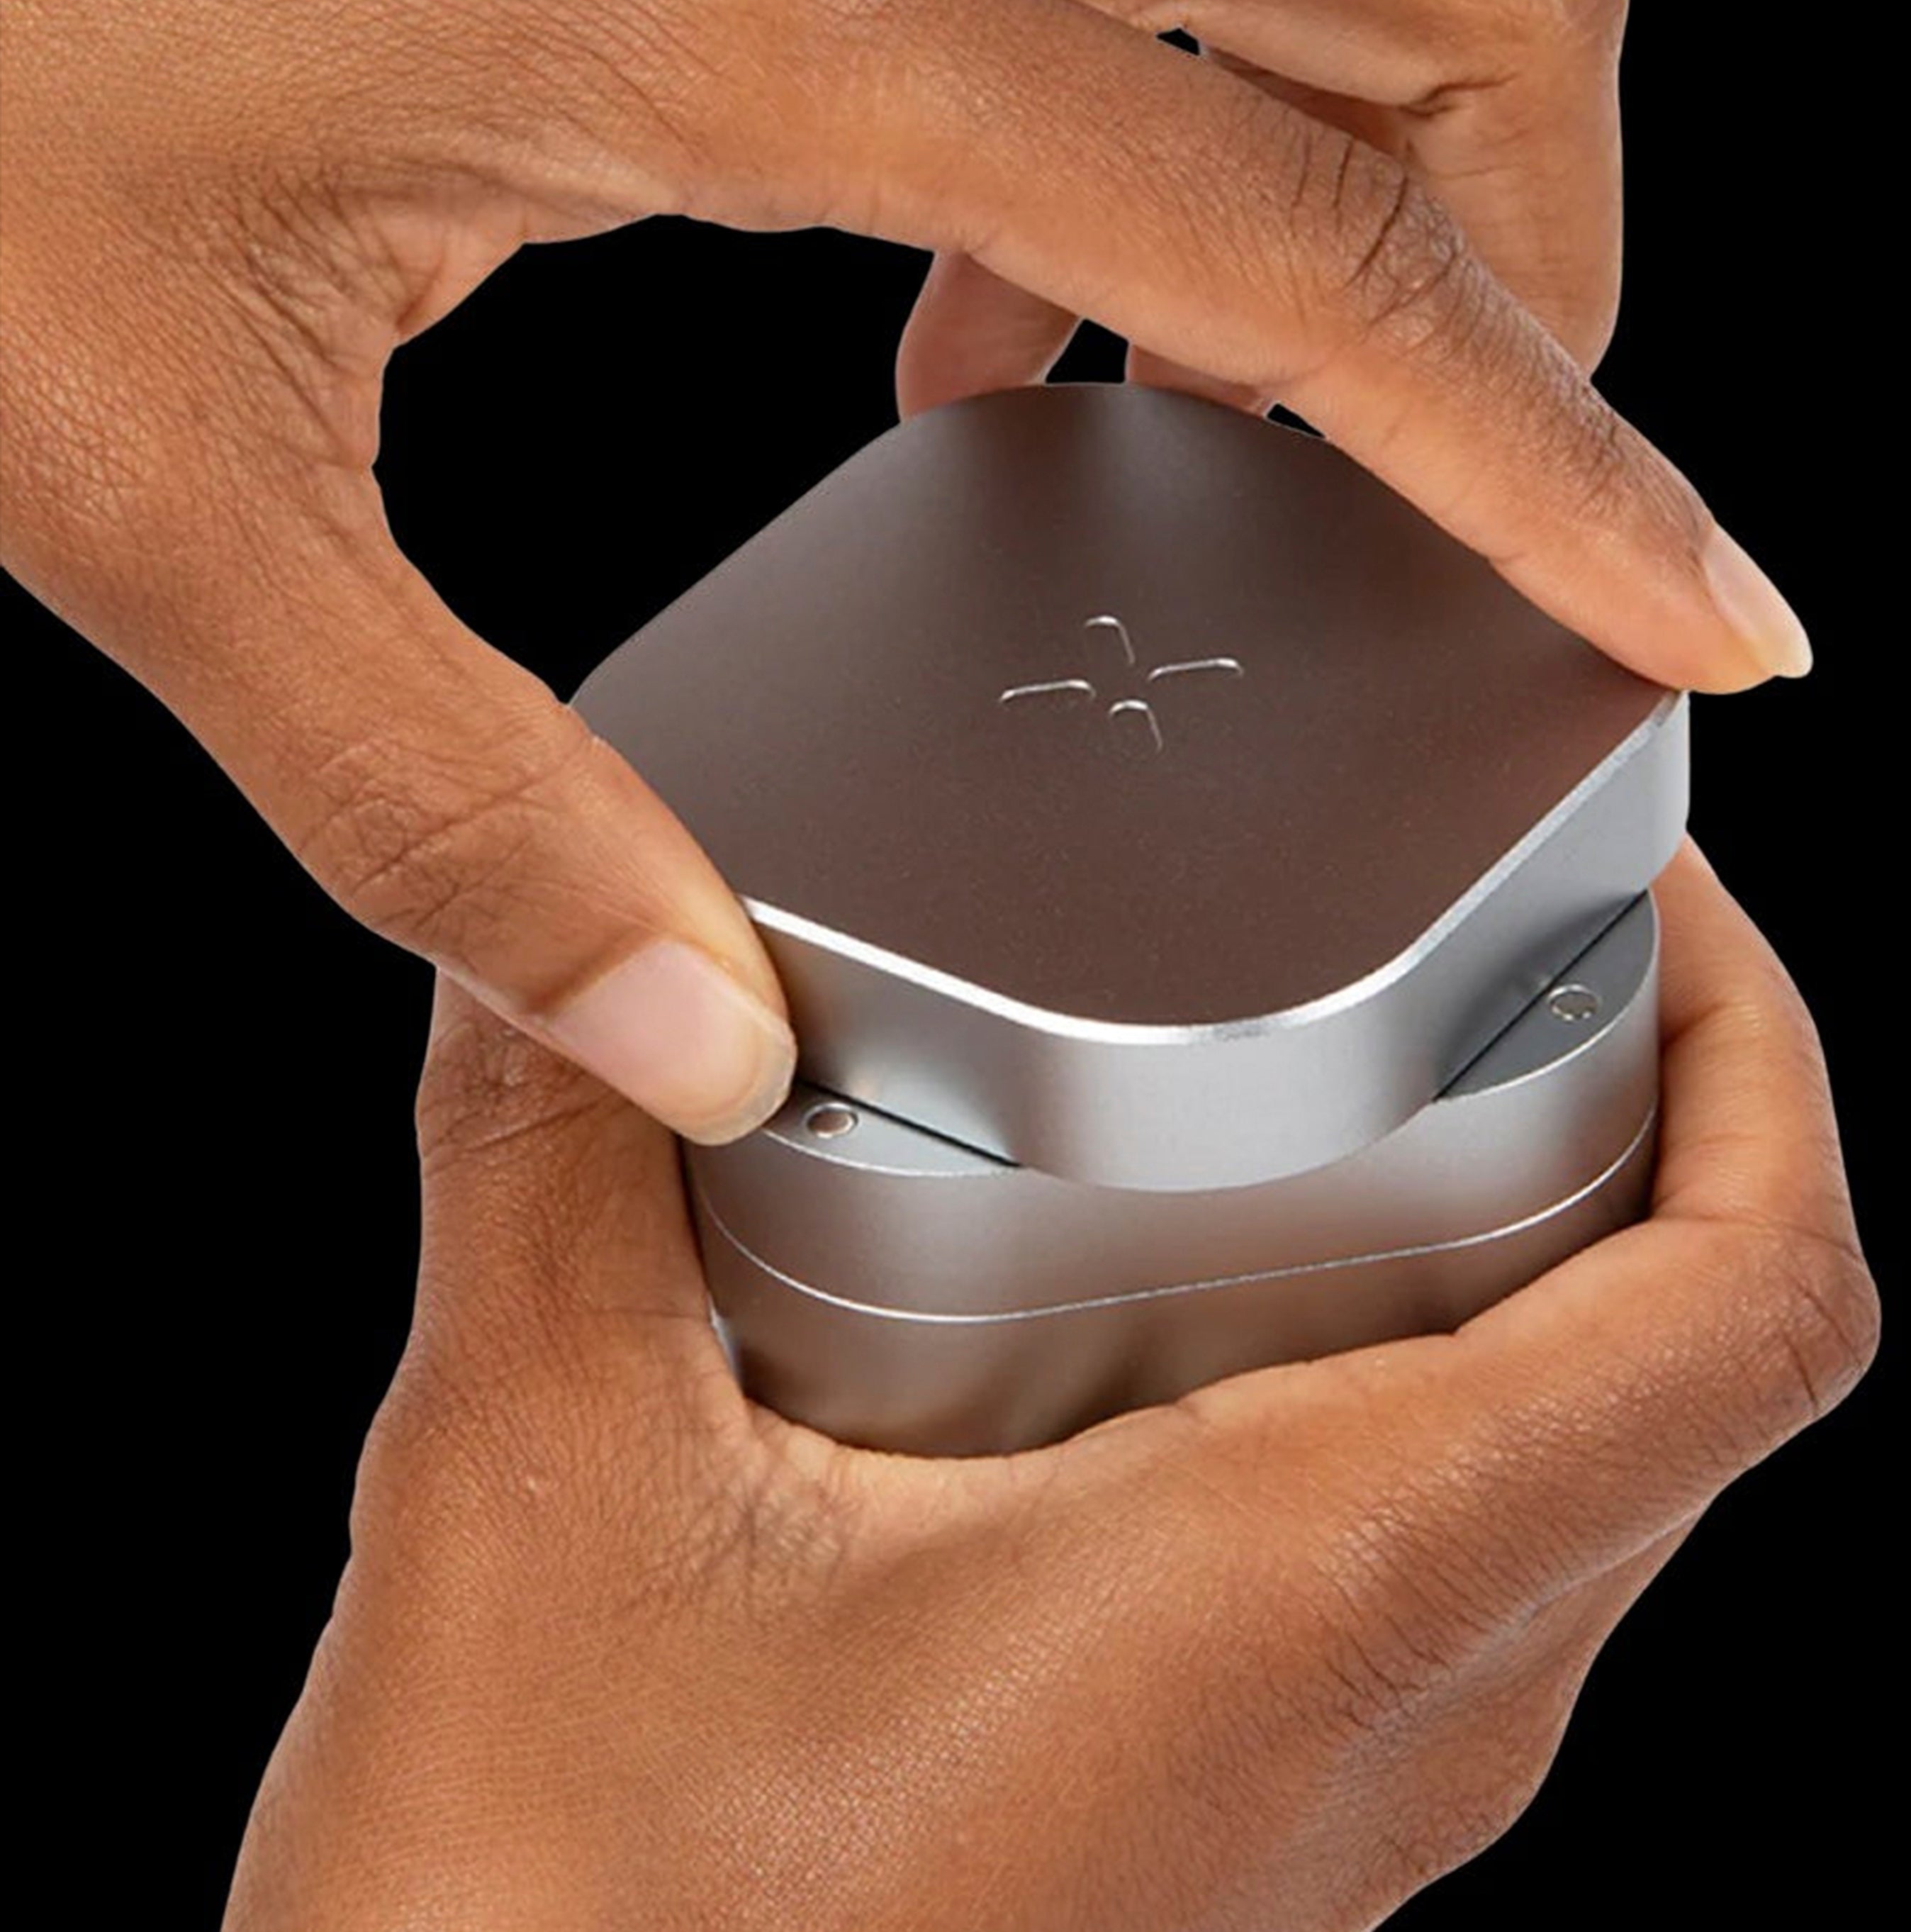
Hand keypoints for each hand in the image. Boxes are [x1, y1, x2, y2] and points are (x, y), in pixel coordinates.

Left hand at [0, 0, 1808, 1139]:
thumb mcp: (154, 469)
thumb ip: (441, 789)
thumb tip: (690, 1026)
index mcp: (777, 6)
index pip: (1336, 247)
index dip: (1572, 454)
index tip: (1711, 600)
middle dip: (1554, 237)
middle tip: (1479, 492)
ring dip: (1358, 157)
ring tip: (1198, 436)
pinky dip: (1148, 110)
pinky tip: (960, 306)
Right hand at [220, 846, 1876, 1929]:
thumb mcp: (531, 1480)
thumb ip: (554, 1141)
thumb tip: (567, 915)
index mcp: (1308, 1591)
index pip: (1741, 1313)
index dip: (1766, 1059)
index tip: (1647, 894)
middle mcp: (1391, 1721)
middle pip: (1692, 1372)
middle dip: (1650, 1105)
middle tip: (1495, 916)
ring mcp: (1337, 1807)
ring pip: (1585, 1476)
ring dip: (1541, 1246)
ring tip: (1357, 1058)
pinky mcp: (1245, 1833)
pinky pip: (1453, 1566)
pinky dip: (1419, 1375)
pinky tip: (1185, 1288)